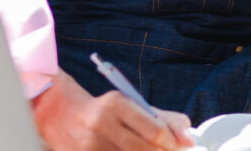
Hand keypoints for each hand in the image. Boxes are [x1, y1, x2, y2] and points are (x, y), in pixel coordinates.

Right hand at [33, 71, 193, 150]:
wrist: (61, 115)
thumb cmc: (105, 112)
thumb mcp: (132, 106)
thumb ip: (165, 120)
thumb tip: (189, 139)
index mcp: (116, 104)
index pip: (155, 132)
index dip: (172, 145)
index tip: (176, 148)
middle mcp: (101, 123)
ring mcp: (89, 146)